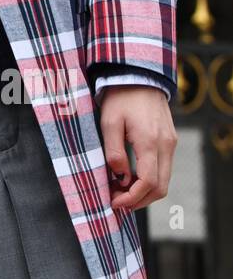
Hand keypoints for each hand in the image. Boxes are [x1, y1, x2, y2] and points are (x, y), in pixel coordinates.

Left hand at [98, 85, 177, 210]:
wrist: (139, 76)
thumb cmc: (121, 97)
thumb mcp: (109, 122)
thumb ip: (114, 151)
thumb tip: (120, 177)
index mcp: (150, 142)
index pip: (148, 182)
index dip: (132, 198)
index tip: (114, 202)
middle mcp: (166, 145)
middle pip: (160, 187)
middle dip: (139, 200)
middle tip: (116, 201)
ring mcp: (170, 143)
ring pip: (164, 180)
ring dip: (144, 191)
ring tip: (120, 191)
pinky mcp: (169, 140)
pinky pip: (163, 168)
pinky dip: (149, 179)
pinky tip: (130, 178)